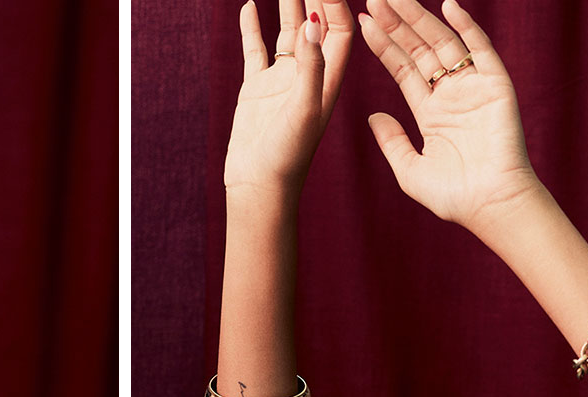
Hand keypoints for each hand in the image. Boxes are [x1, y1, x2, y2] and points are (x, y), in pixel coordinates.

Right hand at [222, 0, 357, 203]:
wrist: (259, 187)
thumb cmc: (288, 157)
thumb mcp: (304, 110)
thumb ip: (309, 66)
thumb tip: (311, 21)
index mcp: (329, 80)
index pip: (339, 30)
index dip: (334, 2)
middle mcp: (309, 75)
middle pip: (316, 23)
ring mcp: (282, 80)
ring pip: (287, 30)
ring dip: (286, 2)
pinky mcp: (257, 88)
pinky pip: (256, 49)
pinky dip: (252, 27)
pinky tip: (247, 5)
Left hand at [359, 0, 542, 230]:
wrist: (491, 206)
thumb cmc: (454, 198)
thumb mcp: (410, 170)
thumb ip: (392, 142)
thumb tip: (373, 116)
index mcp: (431, 113)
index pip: (403, 69)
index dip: (384, 46)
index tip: (363, 23)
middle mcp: (451, 95)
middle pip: (420, 50)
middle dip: (396, 25)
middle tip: (374, 0)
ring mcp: (473, 88)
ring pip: (444, 44)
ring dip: (420, 19)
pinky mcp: (496, 86)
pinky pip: (481, 49)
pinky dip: (466, 27)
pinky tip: (448, 6)